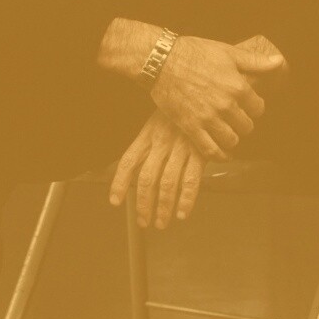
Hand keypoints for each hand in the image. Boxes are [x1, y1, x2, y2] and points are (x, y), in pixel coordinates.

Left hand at [109, 110, 208, 228]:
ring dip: (163, 207)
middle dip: (143, 204)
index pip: (128, 161)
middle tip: (143, 221)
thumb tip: (131, 171)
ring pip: (168, 183)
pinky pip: (191, 180)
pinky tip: (182, 213)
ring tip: (161, 222)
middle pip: (147, 178)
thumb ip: (144, 146)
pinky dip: (186, 200)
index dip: (119, 182)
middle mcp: (162, 142)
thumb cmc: (178, 114)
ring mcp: (181, 148)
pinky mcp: (200, 153)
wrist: (203, 96)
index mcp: (147, 135)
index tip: (116, 200)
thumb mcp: (155, 123)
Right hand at [149, 35, 284, 159]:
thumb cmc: (194, 52)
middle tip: (236, 119)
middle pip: (247, 127)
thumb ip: (255, 61)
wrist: (161, 60)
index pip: (259, 108)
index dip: (254, 107)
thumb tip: (278, 61)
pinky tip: (221, 152)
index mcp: (238, 86)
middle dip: (244, 123)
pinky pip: (211, 151)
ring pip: (232, 140)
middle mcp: (225, 105)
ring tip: (227, 131)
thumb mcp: (228, 52)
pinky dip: (219, 155)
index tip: (247, 106)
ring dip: (232, 138)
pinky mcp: (191, 127)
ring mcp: (208, 118)